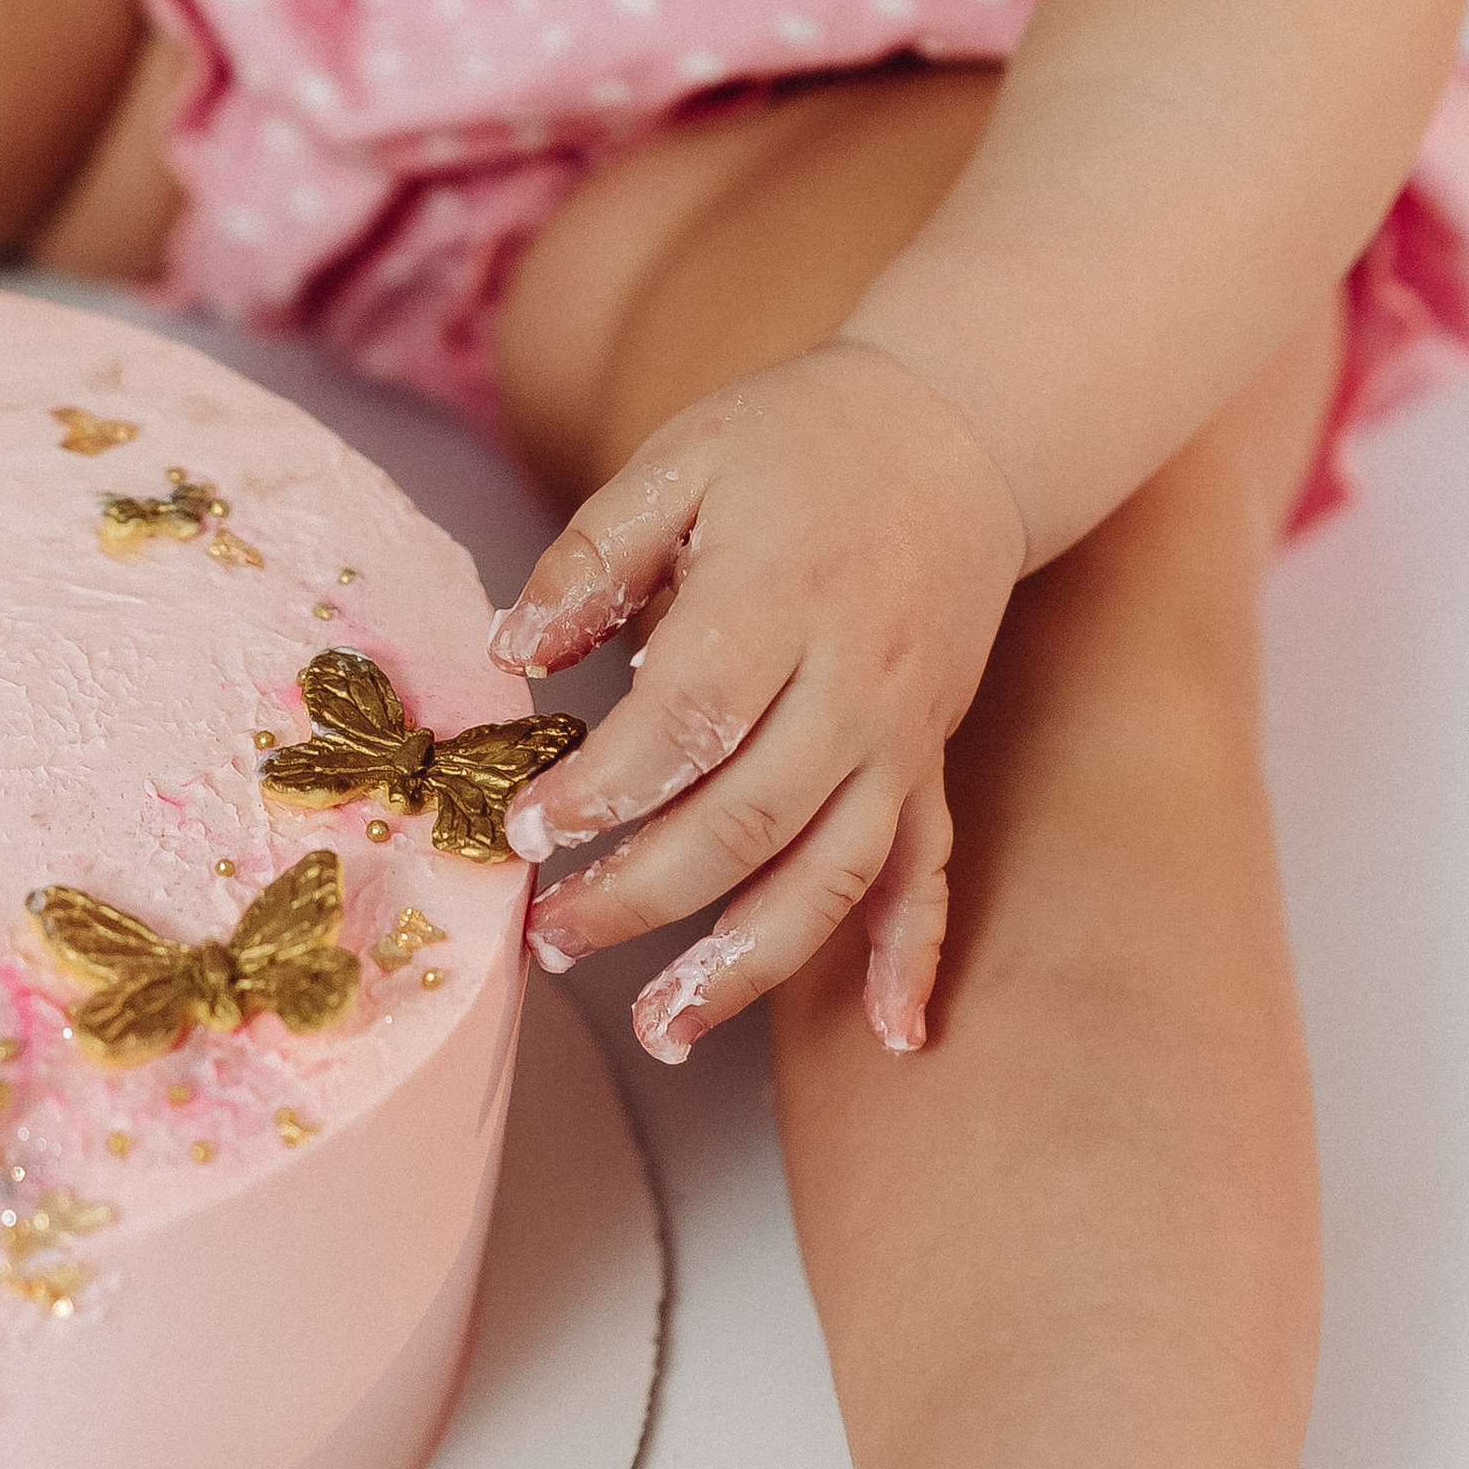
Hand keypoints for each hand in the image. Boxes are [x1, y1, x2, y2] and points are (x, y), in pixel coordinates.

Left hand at [492, 343, 1027, 1064]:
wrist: (959, 432)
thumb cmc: (800, 443)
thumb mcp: (681, 459)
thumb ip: (591, 556)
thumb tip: (509, 652)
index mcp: (779, 599)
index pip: (687, 723)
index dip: (604, 792)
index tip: (525, 831)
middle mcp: (851, 684)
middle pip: (751, 821)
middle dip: (644, 897)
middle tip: (552, 941)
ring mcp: (900, 733)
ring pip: (835, 874)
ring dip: (752, 964)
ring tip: (667, 1027)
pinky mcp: (929, 760)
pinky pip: (929, 871)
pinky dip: (913, 955)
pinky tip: (893, 1035)